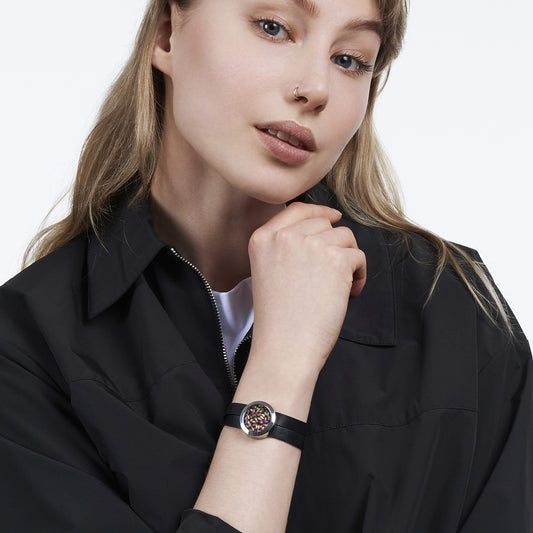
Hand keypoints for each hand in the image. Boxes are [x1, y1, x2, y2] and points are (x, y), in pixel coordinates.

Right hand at [247, 202, 365, 378]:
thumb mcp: (269, 271)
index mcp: (263, 238)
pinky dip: (359, 275)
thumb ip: (286, 246)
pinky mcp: (335, 259)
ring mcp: (310, 246)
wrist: (286, 347)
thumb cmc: (279, 318)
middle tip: (331, 275)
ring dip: (348, 260)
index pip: (296, 209)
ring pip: (345, 237)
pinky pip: (359, 256)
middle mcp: (284, 237)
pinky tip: (348, 294)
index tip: (333, 217)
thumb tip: (325, 224)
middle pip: (324, 223)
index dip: (319, 211)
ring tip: (338, 287)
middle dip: (334, 245)